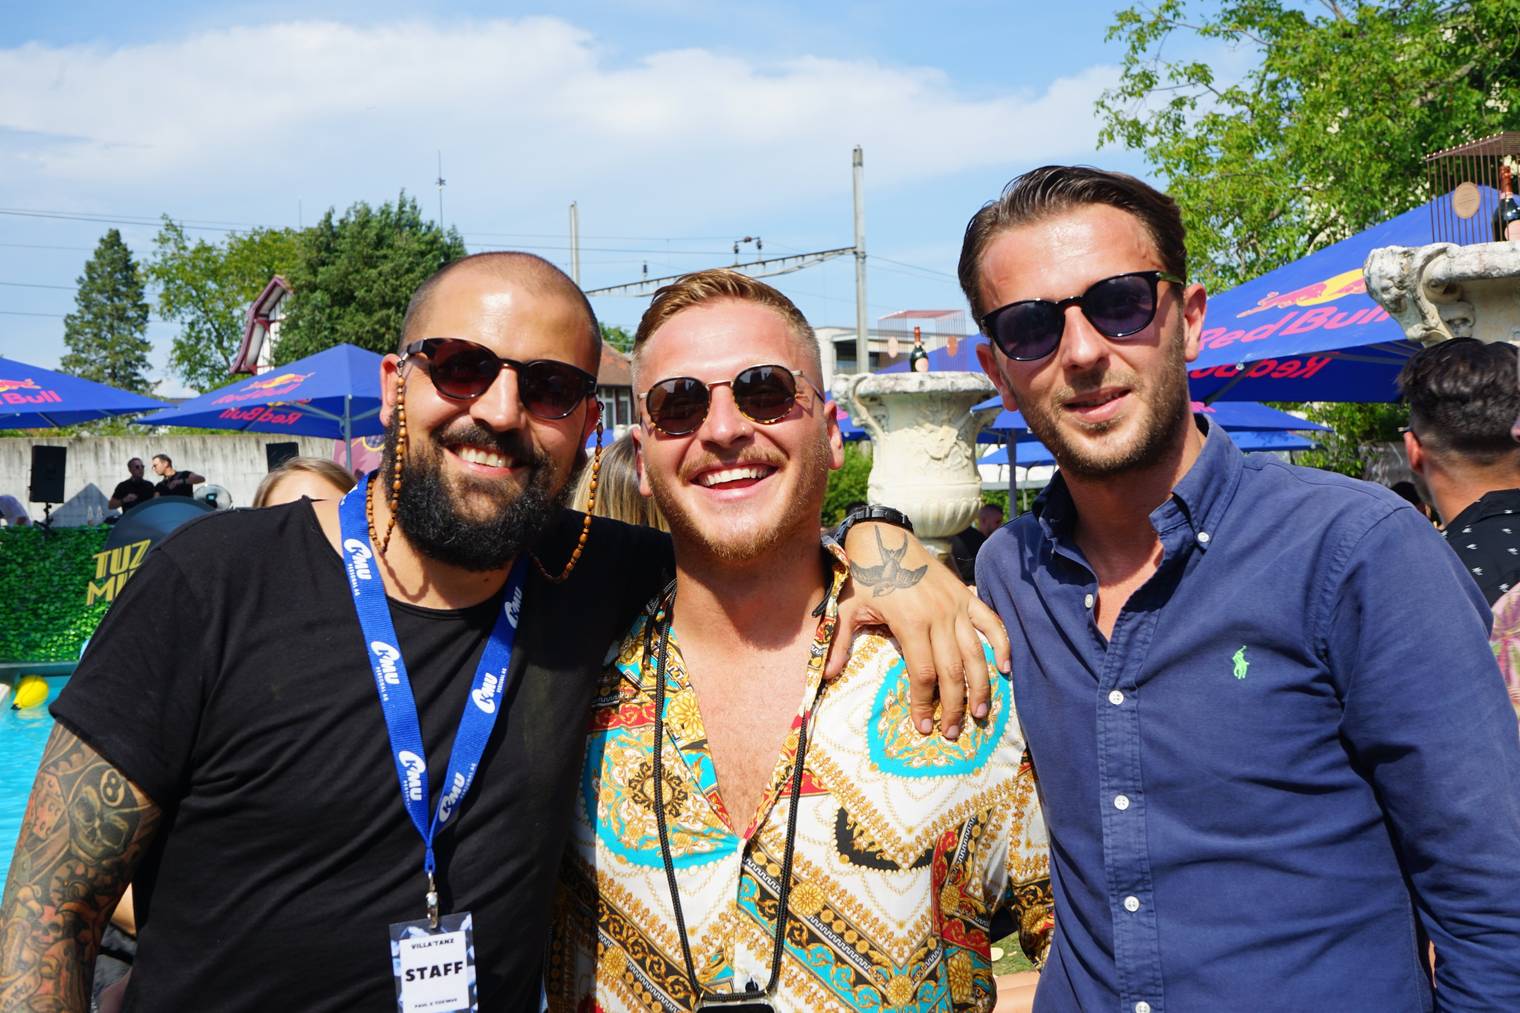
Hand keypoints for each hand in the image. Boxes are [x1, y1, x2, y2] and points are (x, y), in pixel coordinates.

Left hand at [830, 522, 1010, 738]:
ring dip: (981, 685)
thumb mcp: (847, 608)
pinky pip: (991, 622)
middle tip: (954, 732)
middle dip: (954, 705)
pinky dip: (1002, 644)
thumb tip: (825, 675)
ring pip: (975, 653)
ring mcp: (956, 606)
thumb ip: (838, 642)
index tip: (923, 726)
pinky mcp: (967, 596)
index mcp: (910, 622)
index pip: (923, 672)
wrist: (886, 539)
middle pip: (952, 670)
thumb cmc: (865, 576)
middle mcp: (939, 616)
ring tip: (981, 713)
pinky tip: (1006, 668)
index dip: (924, 702)